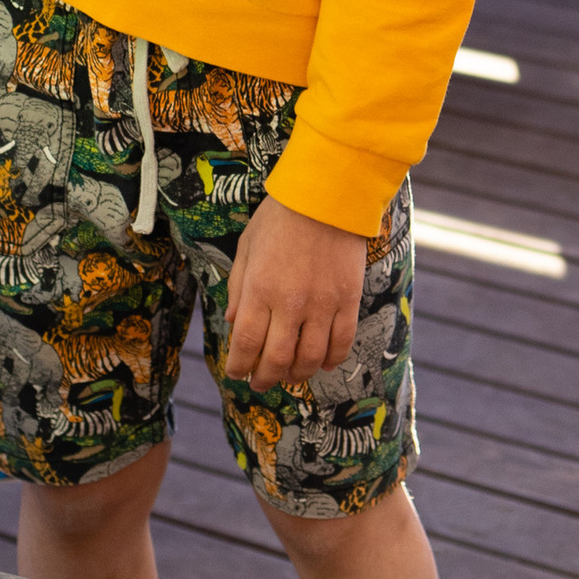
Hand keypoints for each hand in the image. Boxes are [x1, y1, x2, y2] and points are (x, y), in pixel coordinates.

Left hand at [222, 192, 368, 391]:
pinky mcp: (348, 300)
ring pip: (311, 358)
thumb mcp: (248, 246)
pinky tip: (323, 364)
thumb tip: (230, 321)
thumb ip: (238, 286)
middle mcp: (290, 302)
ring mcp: (323, 303)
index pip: (245, 342)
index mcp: (260, 288)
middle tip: (260, 384)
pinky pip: (342, 342)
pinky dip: (332, 360)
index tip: (236, 373)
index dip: (239, 365)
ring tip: (290, 377)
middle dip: (265, 378)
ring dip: (298, 374)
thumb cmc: (281, 216)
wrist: (327, 195)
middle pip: (277, 359)